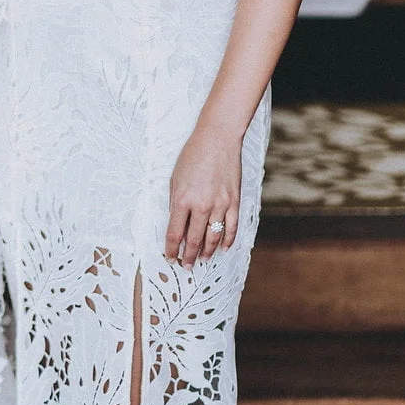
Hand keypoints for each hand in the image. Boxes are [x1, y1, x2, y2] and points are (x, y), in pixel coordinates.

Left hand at [164, 124, 241, 267]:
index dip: (171, 249)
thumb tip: (176, 225)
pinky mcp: (234, 201)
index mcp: (183, 200)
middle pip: (194, 240)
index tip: (170, 258)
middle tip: (186, 266)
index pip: (174, 233)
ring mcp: (220, 204)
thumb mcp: (175, 178)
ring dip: (207, 252)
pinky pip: (231, 227)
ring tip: (202, 260)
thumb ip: (175, 203)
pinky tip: (223, 248)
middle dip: (188, 256)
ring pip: (213, 237)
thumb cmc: (192, 155)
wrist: (217, 138)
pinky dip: (227, 240)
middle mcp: (202, 205)